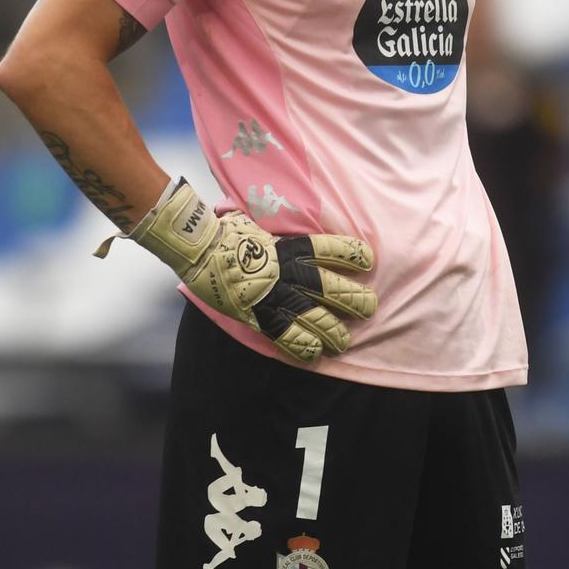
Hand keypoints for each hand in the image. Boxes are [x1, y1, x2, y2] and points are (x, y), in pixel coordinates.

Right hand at [103, 179, 376, 361]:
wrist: (197, 247)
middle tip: (371, 307)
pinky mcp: (255, 314)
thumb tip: (287, 215)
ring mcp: (271, 294)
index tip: (369, 260)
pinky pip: (283, 333)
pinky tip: (314, 354)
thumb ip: (279, 229)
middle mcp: (285, 271)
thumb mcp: (259, 222)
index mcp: (288, 246)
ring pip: (311, 315)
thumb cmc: (226, 231)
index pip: (329, 248)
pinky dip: (300, 345)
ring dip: (332, 328)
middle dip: (352, 298)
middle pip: (328, 286)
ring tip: (346, 340)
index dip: (351, 255)